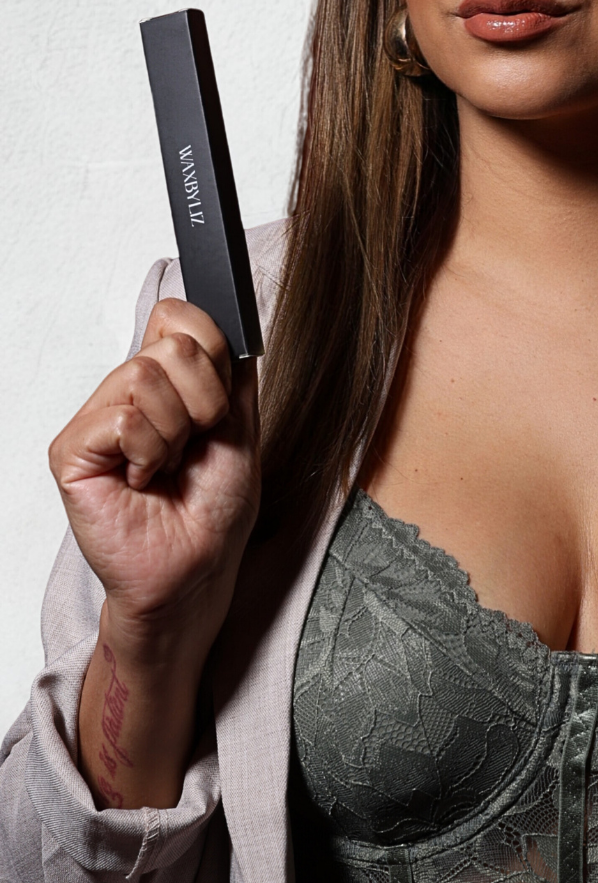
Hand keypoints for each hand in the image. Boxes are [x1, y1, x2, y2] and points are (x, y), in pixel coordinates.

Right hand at [49, 298, 259, 668]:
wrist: (197, 567)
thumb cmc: (214, 508)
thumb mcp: (241, 425)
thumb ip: (232, 371)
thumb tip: (225, 322)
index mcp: (165, 381)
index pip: (178, 316)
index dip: (212, 352)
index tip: (219, 404)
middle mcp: (125, 392)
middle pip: (172, 344)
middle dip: (205, 402)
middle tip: (193, 446)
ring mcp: (95, 419)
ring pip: (146, 376)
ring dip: (176, 433)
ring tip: (165, 467)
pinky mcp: (71, 450)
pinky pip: (122, 418)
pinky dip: (148, 452)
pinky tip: (142, 481)